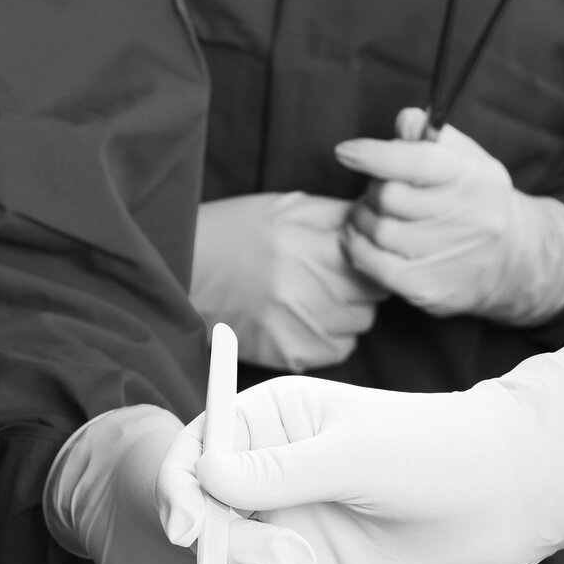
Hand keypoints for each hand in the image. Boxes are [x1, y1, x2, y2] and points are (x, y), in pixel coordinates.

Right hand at [155, 332, 563, 563]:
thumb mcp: (353, 456)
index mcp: (268, 421)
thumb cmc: (437, 452)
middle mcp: (267, 473)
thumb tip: (203, 474)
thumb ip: (276, 471)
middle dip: (236, 552)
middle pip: (205, 523)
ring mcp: (286, 526)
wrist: (504, 499)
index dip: (179, 491)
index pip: (195, 452)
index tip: (188, 530)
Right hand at [191, 193, 386, 371]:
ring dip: (348, 311)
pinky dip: (330, 335)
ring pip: (359, 325)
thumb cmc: (236, 233)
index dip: (369, 255)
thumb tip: (379, 217)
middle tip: (333, 274)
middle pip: (372, 295)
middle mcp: (305, 292)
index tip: (355, 253)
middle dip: (361, 283)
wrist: (184, 274)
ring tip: (316, 295)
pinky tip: (304, 318)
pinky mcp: (290, 356)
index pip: (373, 260)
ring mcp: (298, 329)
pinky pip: (338, 349)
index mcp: (307, 247)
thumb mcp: (285, 208)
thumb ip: (337, 215)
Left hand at [336, 109, 563, 326]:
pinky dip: (359, 248)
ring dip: (364, 219)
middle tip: (381, 194)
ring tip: (375, 216)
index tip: (346, 152)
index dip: (375, 155)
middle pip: (389, 196)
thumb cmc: (481, 203)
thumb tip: (405, 121)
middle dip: (374, 190)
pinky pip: (374, 264)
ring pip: (377, 230)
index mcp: (473, 179)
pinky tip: (365, 240)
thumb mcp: (470, 162)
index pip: (417, 162)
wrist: (515, 262)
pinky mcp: (429, 289)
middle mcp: (465, 218)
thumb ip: (434, 139)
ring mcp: (447, 257)